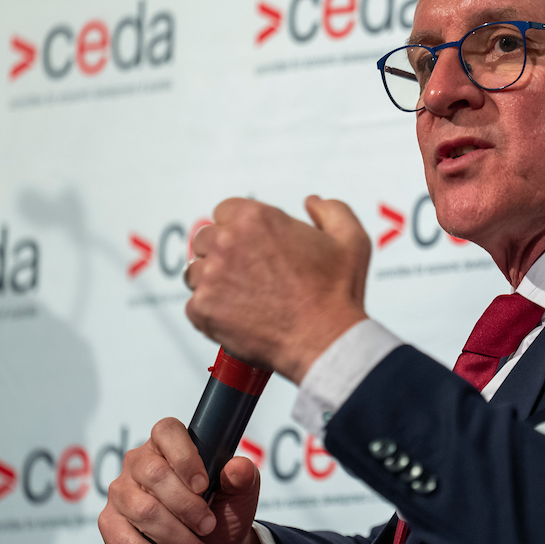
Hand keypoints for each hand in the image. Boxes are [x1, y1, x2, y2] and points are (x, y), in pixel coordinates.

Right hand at [98, 418, 261, 543]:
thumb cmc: (222, 513)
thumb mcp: (241, 495)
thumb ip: (242, 478)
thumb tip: (238, 468)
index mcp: (168, 444)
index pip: (167, 432)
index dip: (185, 457)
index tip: (204, 486)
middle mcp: (138, 463)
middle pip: (154, 474)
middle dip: (186, 507)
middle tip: (208, 526)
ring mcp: (120, 493)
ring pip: (142, 511)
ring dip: (176, 537)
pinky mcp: (110, 525)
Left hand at [184, 196, 370, 382]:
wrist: (326, 340)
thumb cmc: (336, 294)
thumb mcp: (350, 239)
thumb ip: (330, 210)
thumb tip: (313, 203)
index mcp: (256, 219)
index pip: (225, 211)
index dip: (239, 228)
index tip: (250, 245)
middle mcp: (228, 242)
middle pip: (206, 239)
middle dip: (223, 253)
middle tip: (248, 273)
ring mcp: (211, 276)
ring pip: (196, 272)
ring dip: (213, 281)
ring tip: (243, 297)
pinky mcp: (203, 309)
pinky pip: (194, 305)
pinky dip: (212, 312)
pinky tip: (238, 316)